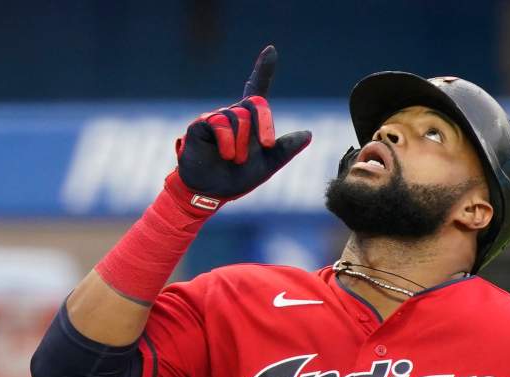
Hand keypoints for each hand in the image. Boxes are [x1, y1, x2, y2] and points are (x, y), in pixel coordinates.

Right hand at [169, 45, 311, 208]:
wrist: (212, 193)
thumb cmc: (238, 178)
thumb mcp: (269, 164)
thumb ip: (286, 149)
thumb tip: (308, 134)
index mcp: (250, 121)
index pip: (256, 89)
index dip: (263, 69)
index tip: (271, 50)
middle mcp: (233, 115)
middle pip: (255, 104)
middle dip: (265, 124)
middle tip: (267, 145)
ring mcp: (216, 118)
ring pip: (238, 116)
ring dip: (242, 143)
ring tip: (236, 159)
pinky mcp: (200, 125)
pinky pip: (219, 123)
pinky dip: (227, 141)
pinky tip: (227, 154)